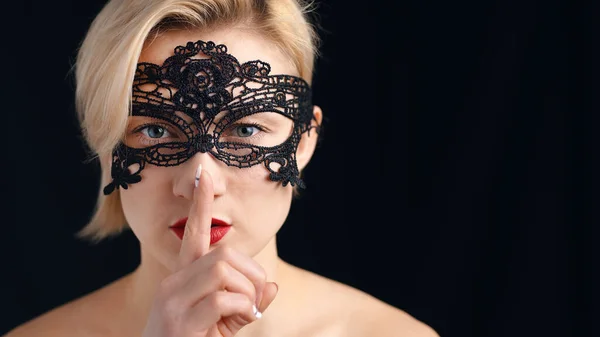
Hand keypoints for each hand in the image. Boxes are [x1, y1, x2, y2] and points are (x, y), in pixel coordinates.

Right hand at [141, 164, 278, 336]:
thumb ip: (246, 303)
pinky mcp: (180, 323)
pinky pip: (223, 299)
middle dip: (250, 273)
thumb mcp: (224, 323)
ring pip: (222, 269)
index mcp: (182, 278)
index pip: (192, 233)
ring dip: (247, 291)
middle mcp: (173, 283)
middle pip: (222, 253)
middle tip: (256, 299)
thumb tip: (272, 287)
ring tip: (248, 312)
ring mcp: (173, 302)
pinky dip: (244, 308)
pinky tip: (244, 320)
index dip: (200, 205)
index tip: (202, 175)